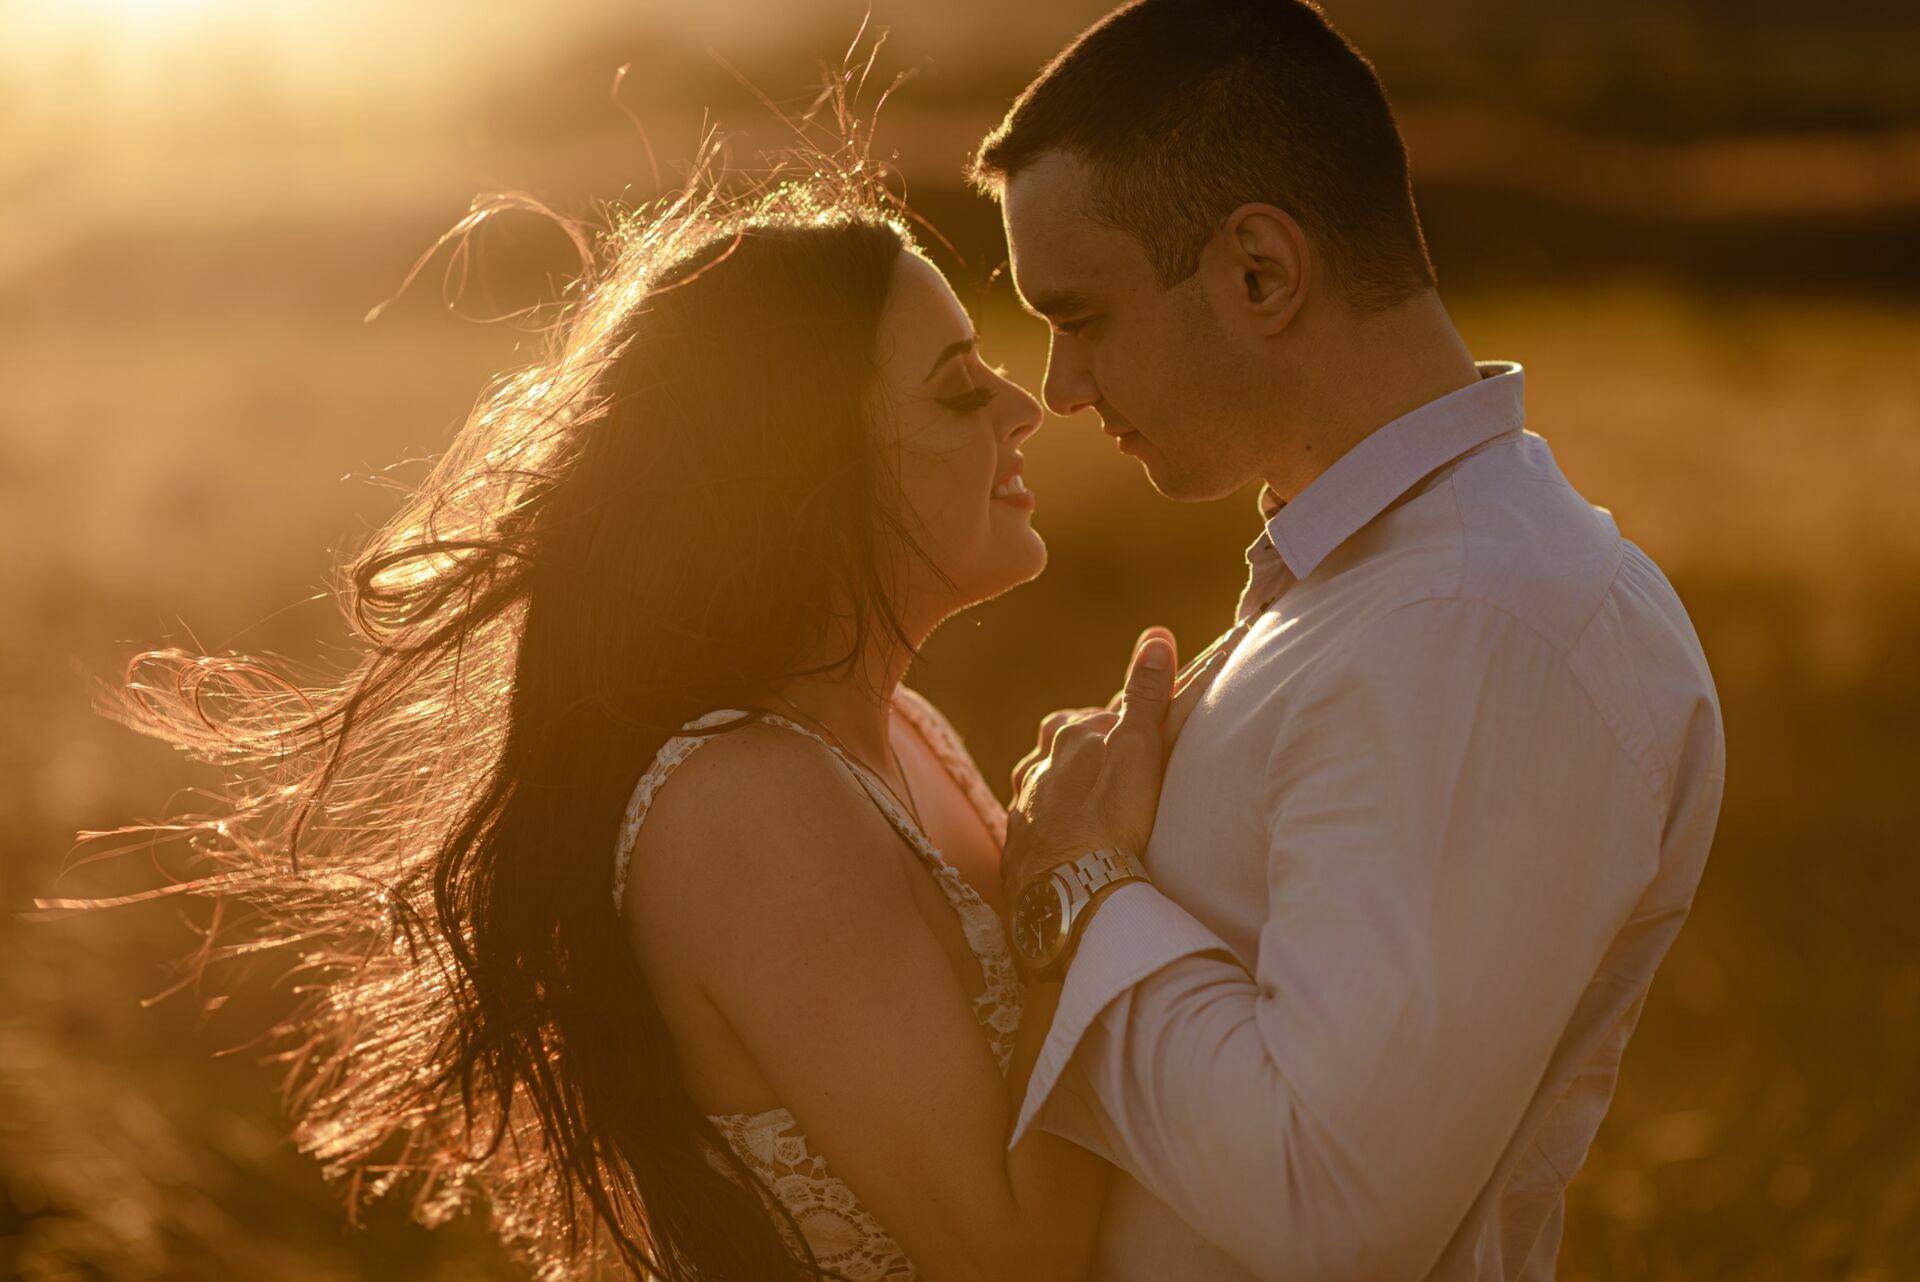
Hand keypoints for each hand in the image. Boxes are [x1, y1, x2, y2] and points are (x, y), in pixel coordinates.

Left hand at [999, 628, 1177, 905]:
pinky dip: (1048, 824)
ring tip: (1087, 797)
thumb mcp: (1137, 748)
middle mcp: (1037, 767)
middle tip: (1117, 763)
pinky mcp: (1019, 850)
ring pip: (1041, 782)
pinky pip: (1033, 826)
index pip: (1099, 716)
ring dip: (1060, 784)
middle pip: (1062, 745)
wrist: (1071, 893)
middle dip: (1086, 747)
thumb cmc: (1111, 818)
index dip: (1123, 722)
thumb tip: (1155, 636)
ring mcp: (1023, 809)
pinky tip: (1061, 837)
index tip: (1141, 732)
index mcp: (1067, 737)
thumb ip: (1144, 695)